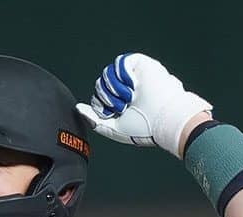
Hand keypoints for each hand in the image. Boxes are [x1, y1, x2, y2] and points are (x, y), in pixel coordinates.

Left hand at [75, 53, 212, 158]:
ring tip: (130, 97)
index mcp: (120, 102)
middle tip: (124, 106)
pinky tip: (134, 86)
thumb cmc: (145, 127)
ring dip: (116, 89)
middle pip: (100, 85)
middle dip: (108, 98)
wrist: (164, 119)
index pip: (98, 98)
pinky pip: (120, 63)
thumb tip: (78, 108)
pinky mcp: (140, 64)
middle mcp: (125, 88)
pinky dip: (124, 76)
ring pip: (107, 74)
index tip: (116, 114)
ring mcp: (132, 75)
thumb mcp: (114, 128)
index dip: (103, 106)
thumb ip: (94, 119)